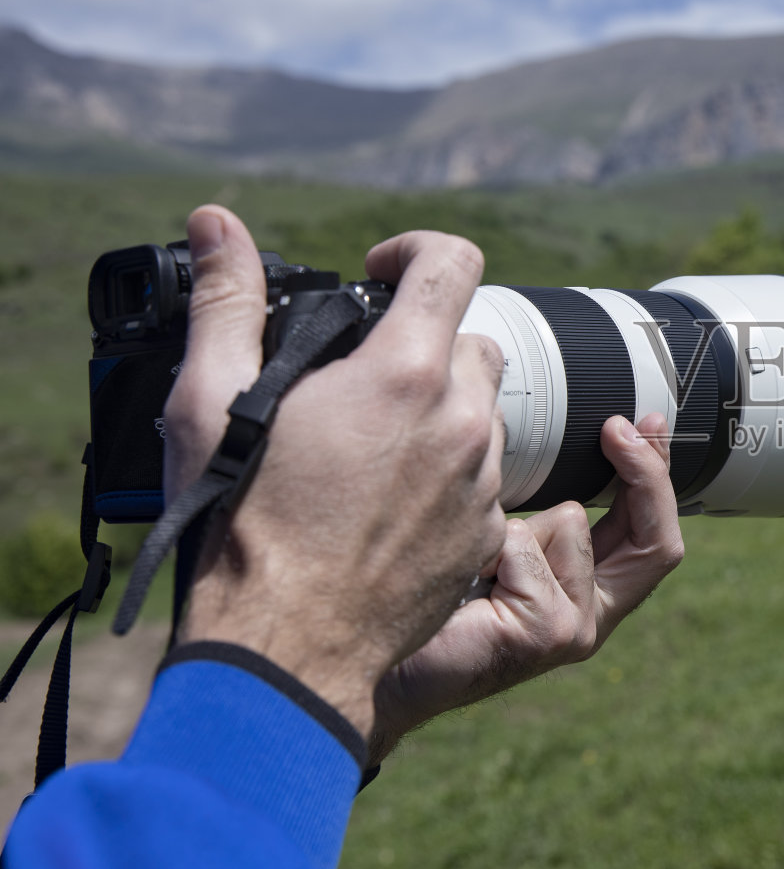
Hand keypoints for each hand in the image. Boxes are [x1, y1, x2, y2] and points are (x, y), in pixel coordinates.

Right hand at [164, 206, 507, 736]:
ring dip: (439, 412)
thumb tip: (216, 223)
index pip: (454, 262)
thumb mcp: (211, 400)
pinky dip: (448, 473)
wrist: (285, 645)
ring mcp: (482, 480)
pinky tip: (388, 500)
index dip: (417, 252)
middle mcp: (461, 420)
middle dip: (422, 345)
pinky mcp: (487, 532)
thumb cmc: (239, 523)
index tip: (381, 274)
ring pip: (482, 412)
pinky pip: (484, 478)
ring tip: (368, 448)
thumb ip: (226, 300)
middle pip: (470, 341)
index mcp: (404, 374)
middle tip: (361, 381)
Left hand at [367, 412, 685, 761]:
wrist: (384, 667)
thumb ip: (547, 516)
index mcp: (593, 597)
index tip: (644, 422)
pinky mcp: (547, 630)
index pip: (654, 536)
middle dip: (644, 471)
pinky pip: (524, 543)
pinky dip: (486, 547)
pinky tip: (462, 581)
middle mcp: (595, 618)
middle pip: (657, 541)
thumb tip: (565, 444)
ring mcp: (576, 629)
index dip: (657, 476)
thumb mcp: (508, 546)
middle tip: (616, 428)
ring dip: (513, 524)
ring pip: (571, 522)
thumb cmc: (436, 599)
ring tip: (473, 564)